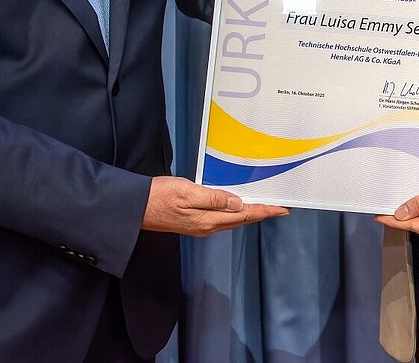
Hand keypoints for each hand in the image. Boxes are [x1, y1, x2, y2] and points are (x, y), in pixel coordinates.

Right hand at [142, 176, 288, 236]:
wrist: (135, 208)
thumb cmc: (159, 196)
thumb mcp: (188, 191)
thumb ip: (214, 198)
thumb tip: (238, 203)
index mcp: (208, 220)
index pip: (244, 215)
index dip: (264, 211)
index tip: (282, 209)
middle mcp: (207, 227)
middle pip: (241, 220)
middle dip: (261, 214)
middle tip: (279, 207)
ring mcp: (199, 227)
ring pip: (232, 221)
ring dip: (249, 214)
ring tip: (263, 207)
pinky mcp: (192, 223)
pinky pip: (221, 219)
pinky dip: (235, 213)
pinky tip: (236, 207)